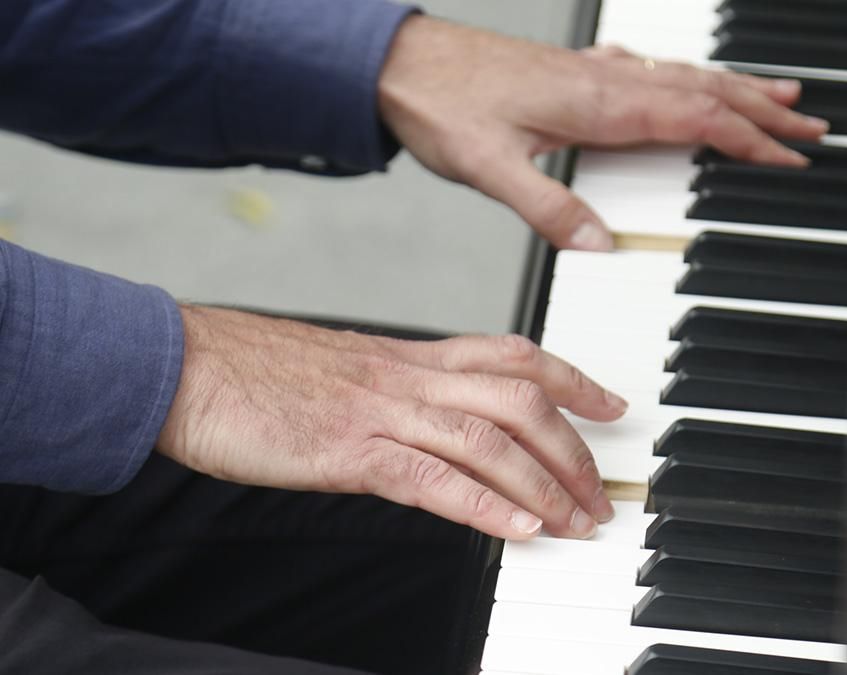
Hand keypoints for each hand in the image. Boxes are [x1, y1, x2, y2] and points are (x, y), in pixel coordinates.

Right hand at [156, 306, 626, 539]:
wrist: (183, 365)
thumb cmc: (256, 373)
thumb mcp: (345, 375)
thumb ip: (398, 395)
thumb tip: (438, 430)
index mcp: (409, 357)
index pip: (513, 356)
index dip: (572, 379)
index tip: (611, 403)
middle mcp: (408, 376)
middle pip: (519, 400)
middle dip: (572, 448)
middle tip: (600, 494)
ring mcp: (381, 410)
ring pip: (488, 438)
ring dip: (543, 483)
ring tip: (577, 522)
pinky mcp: (349, 450)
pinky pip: (431, 477)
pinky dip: (483, 504)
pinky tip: (518, 529)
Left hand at [377, 16, 828, 250]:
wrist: (396, 63)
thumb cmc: (440, 105)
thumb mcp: (490, 167)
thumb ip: (549, 206)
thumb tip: (601, 243)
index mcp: (597, 102)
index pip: (696, 119)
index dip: (749, 137)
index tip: (792, 155)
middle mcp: (604, 80)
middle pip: (706, 91)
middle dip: (765, 109)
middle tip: (812, 125)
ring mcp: (592, 72)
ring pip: (683, 77)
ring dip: (736, 87)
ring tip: (780, 95)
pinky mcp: (573, 71)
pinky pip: (650, 71)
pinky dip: (687, 78)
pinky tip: (686, 82)